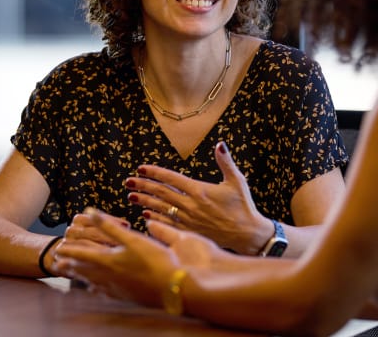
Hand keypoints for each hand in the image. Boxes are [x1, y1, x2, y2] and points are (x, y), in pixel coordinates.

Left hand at [54, 209, 180, 304]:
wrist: (171, 288)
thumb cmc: (154, 260)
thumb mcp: (132, 238)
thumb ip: (109, 225)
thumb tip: (90, 212)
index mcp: (108, 260)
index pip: (82, 254)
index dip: (70, 250)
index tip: (59, 248)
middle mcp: (108, 276)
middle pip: (83, 270)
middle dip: (70, 265)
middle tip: (58, 264)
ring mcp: (116, 288)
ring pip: (92, 282)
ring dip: (80, 277)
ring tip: (72, 275)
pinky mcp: (125, 296)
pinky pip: (103, 292)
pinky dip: (95, 288)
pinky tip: (97, 289)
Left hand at [125, 141, 272, 254]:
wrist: (248, 234)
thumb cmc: (243, 206)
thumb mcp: (236, 181)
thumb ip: (225, 162)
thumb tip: (220, 144)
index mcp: (199, 191)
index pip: (172, 179)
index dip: (155, 173)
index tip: (141, 168)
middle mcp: (190, 205)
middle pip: (162, 193)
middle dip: (144, 185)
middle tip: (129, 180)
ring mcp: (188, 220)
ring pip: (162, 208)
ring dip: (145, 201)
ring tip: (131, 195)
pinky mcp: (190, 231)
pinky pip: (168, 224)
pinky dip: (155, 218)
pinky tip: (145, 214)